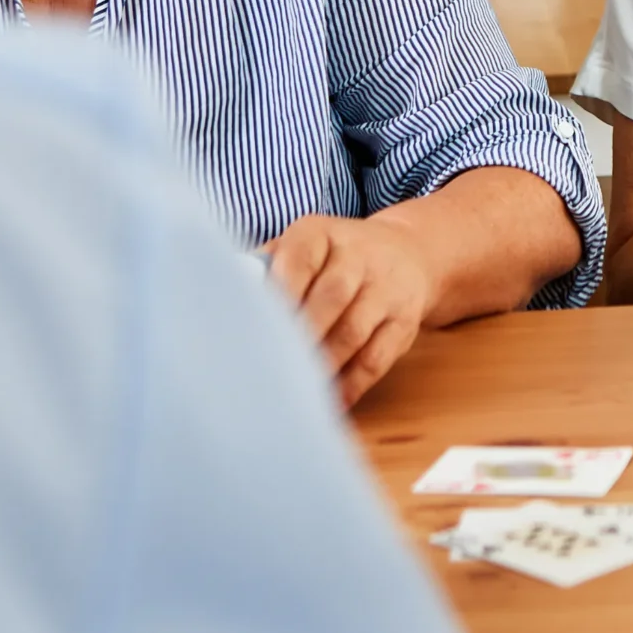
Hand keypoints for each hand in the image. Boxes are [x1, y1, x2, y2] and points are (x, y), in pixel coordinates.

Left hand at [266, 212, 436, 404]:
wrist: (407, 254)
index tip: (261, 321)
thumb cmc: (333, 258)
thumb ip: (264, 268)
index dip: (281, 291)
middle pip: (333, 295)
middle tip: (274, 362)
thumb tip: (226, 299)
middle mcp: (360, 255)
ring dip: (323, 363)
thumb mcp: (303, 246)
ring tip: (296, 385)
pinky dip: (351, 384)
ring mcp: (387, 289)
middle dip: (302, 333)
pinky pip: (376, 358)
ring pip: (354, 331)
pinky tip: (330, 399)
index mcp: (323, 234)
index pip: (301, 258)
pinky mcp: (404, 323)